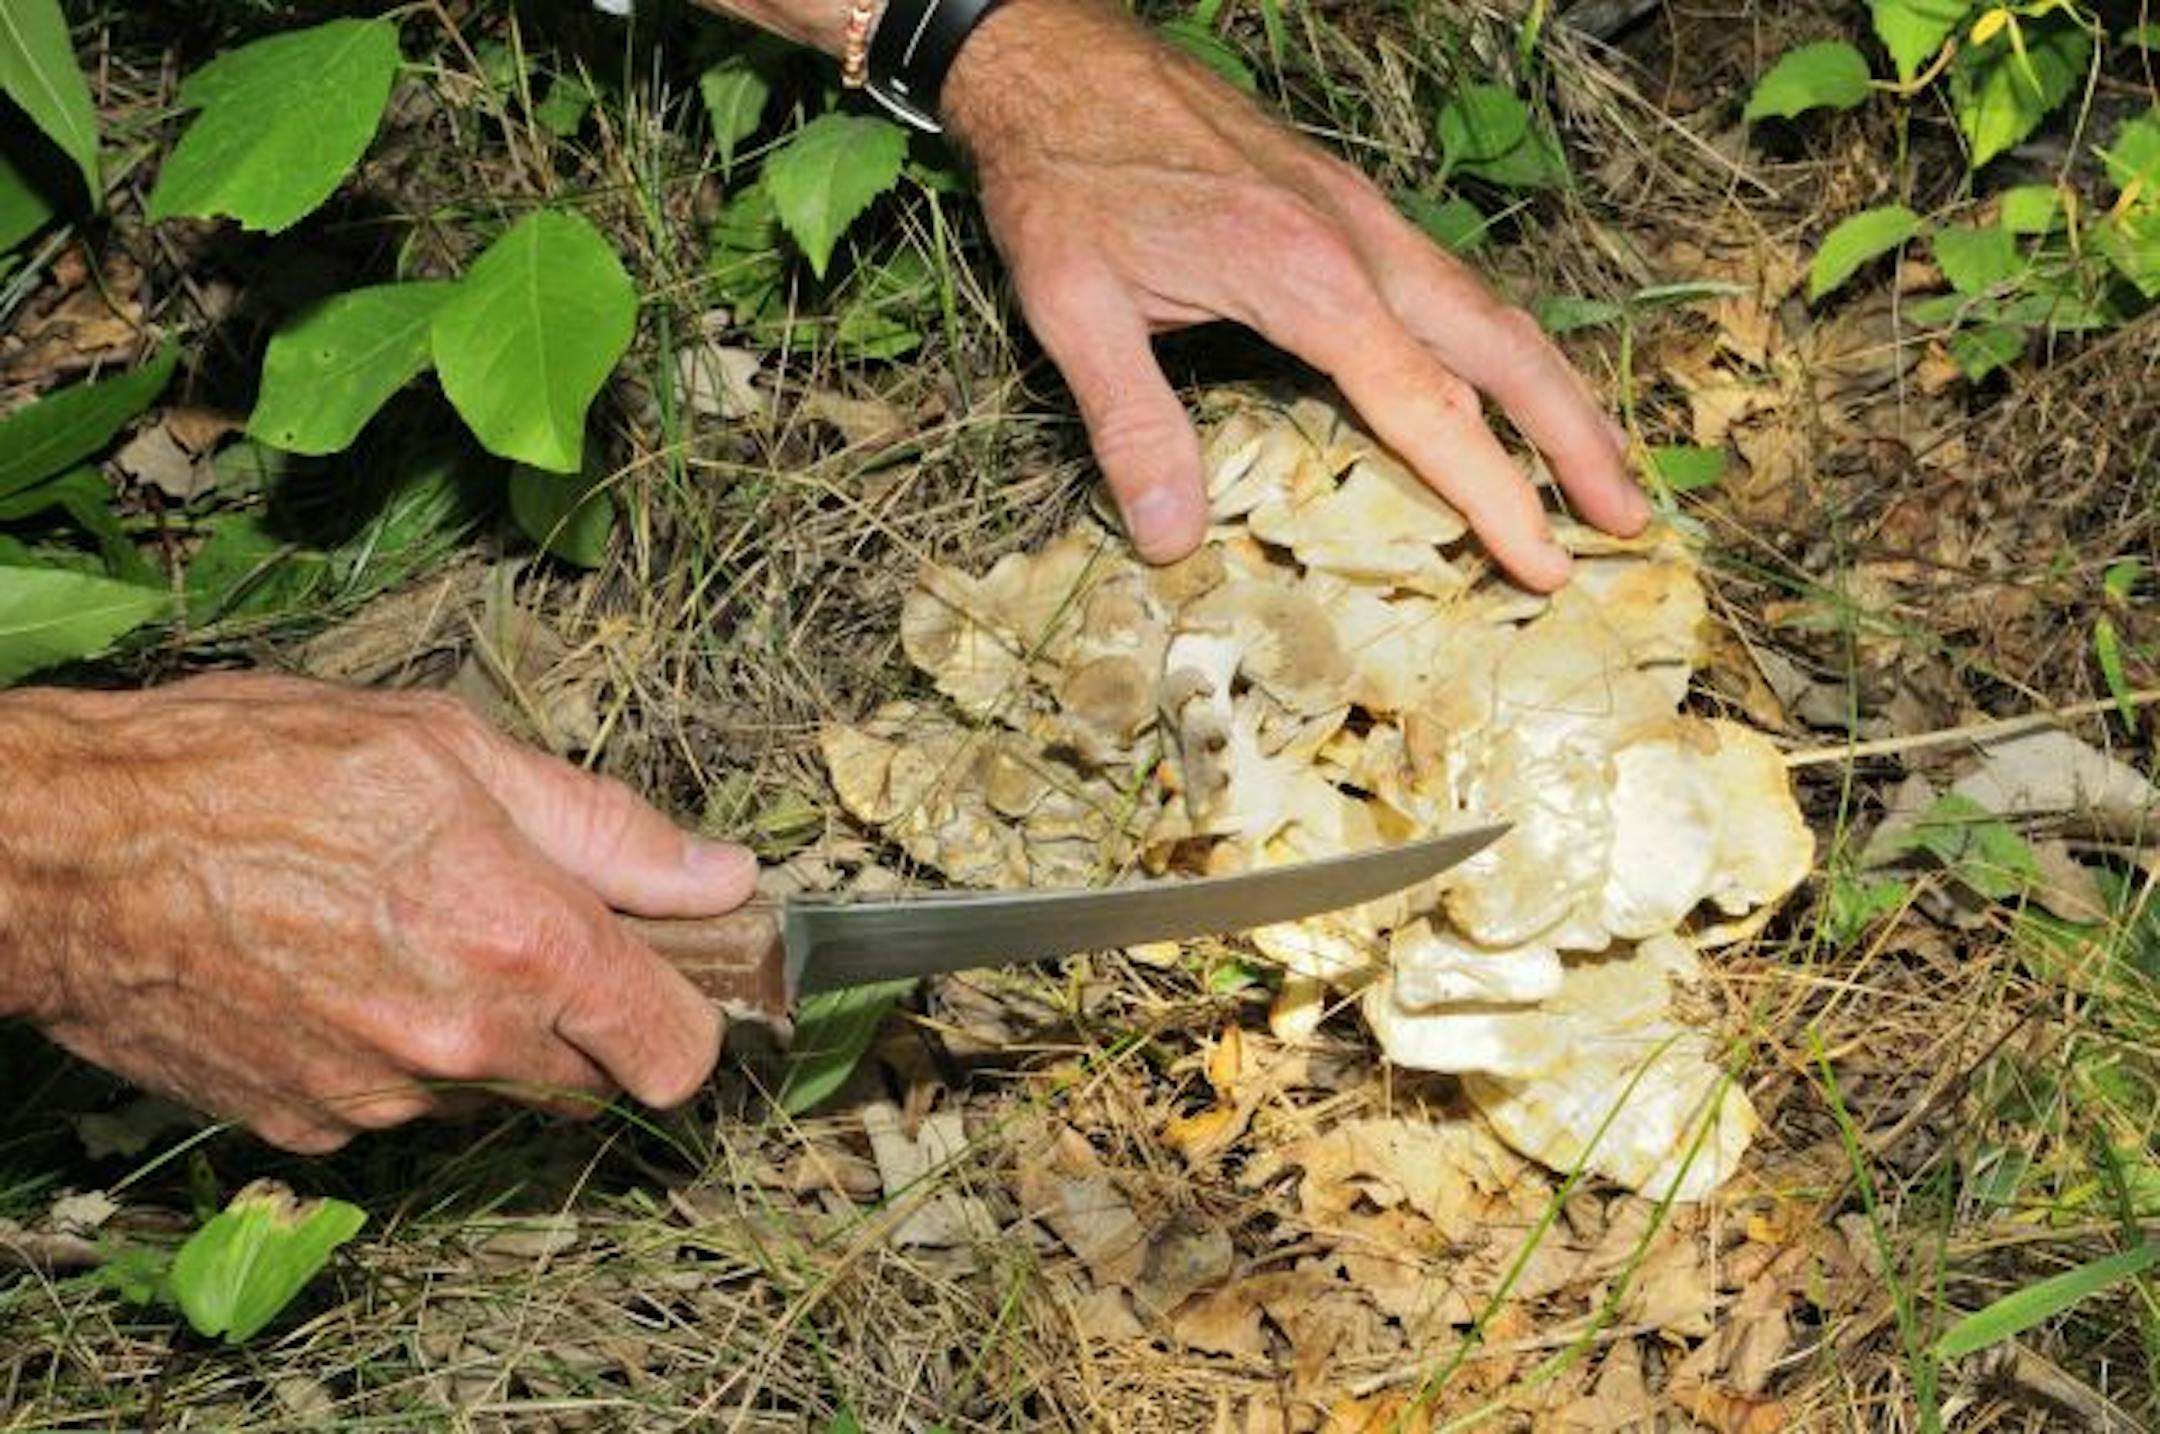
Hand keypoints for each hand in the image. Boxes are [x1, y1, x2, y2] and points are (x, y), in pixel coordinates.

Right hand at [0, 675, 755, 1152]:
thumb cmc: (255, 771)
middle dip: (581, 1013)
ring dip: (482, 1029)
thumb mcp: (456, 750)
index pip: (678, 1053)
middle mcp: (465, 1043)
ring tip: (402, 923)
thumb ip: (608, 830)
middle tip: (518, 918)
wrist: (68, 853)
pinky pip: (397, 1101)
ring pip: (490, 1087)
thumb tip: (725, 876)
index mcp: (524, 946)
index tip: (667, 972)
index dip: (688, 1013)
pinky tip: (336, 966)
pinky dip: (393, 1051)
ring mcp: (382, 1098)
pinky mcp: (309, 1126)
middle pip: (590, 1077)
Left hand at [941, 0, 1646, 589]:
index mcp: (1306, 275)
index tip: (1544, 562)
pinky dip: (1500, 346)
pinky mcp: (1350, 206)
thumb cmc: (1066, 177)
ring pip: (1490, 311)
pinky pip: (1451, 287)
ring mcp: (1364, 218)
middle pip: (1504, 348)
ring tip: (1603, 465)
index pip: (1427, 406)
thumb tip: (1171, 543)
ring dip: (1556, 390)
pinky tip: (1504, 381)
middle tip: (1630, 520)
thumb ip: (1132, 425)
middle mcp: (1362, 243)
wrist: (1059, 60)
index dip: (1492, 492)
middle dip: (1576, 437)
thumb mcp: (1076, 307)